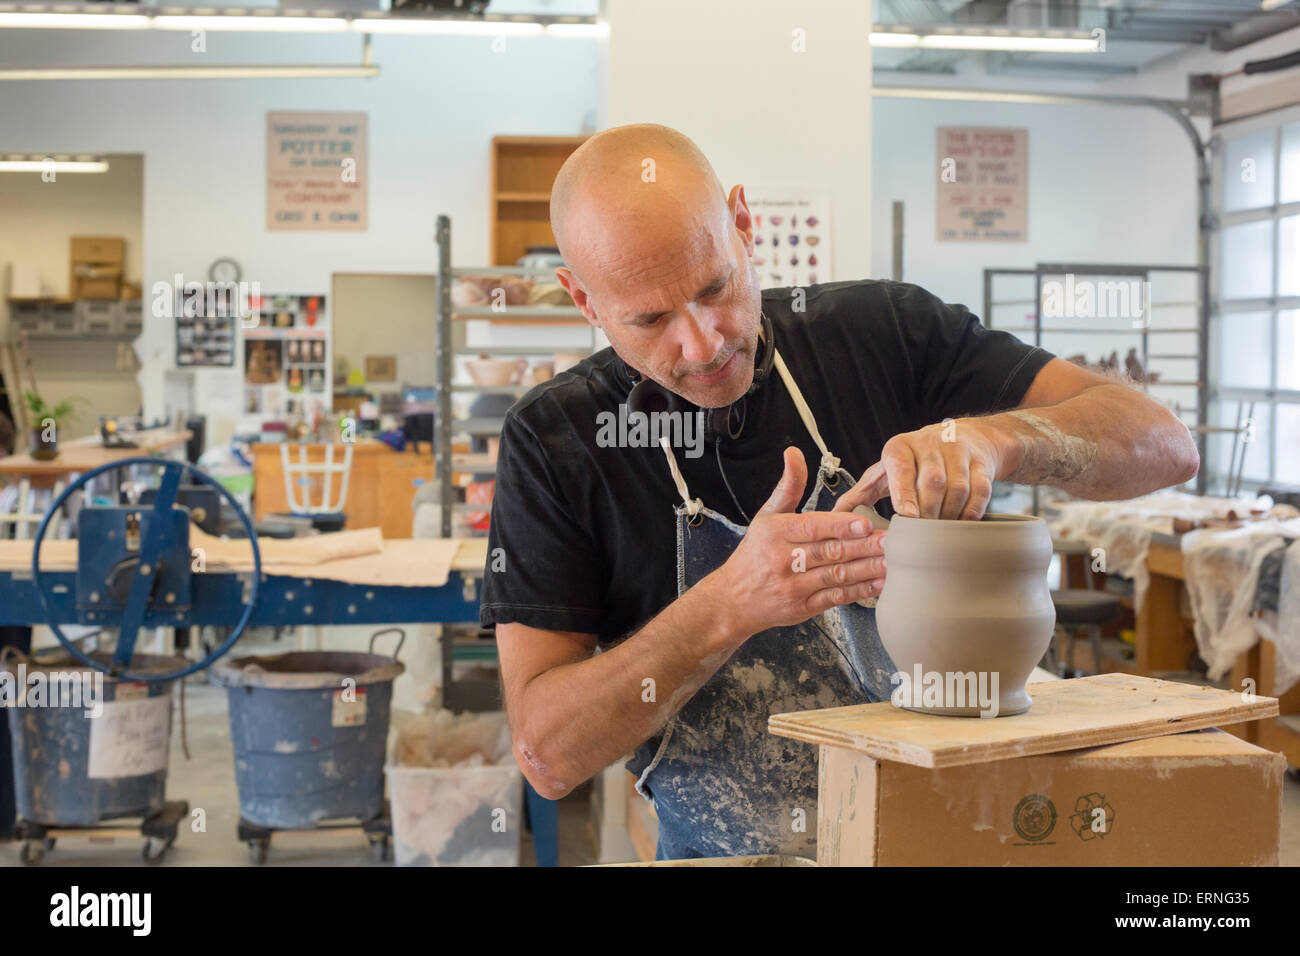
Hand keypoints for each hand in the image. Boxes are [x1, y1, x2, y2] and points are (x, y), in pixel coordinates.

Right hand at [707, 446, 885, 635]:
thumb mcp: (766, 516)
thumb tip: (794, 453)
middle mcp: (783, 560)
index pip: (812, 527)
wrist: (733, 599)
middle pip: (829, 552)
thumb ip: (788, 486)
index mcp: (775, 533)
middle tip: (892, 541)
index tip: (866, 522)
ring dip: (866, 570)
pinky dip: (858, 591)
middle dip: (863, 547)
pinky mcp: (802, 608)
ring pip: (836, 576)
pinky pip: (834, 599)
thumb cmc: (754, 553)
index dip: (840, 526)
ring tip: (892, 562)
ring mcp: (793, 587)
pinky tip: (878, 584)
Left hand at [832, 418, 1003, 519]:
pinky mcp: (981, 462)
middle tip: (923, 537)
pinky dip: (972, 511)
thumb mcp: (883, 474)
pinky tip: (962, 524)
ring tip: (940, 534)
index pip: (901, 468)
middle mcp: (928, 444)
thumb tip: (831, 521)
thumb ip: (858, 497)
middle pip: (931, 482)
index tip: (906, 517)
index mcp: (898, 448)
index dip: (904, 493)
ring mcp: (958, 451)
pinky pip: (980, 490)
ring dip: (949, 514)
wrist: (964, 438)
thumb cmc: (913, 463)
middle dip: (928, 511)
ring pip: (957, 487)